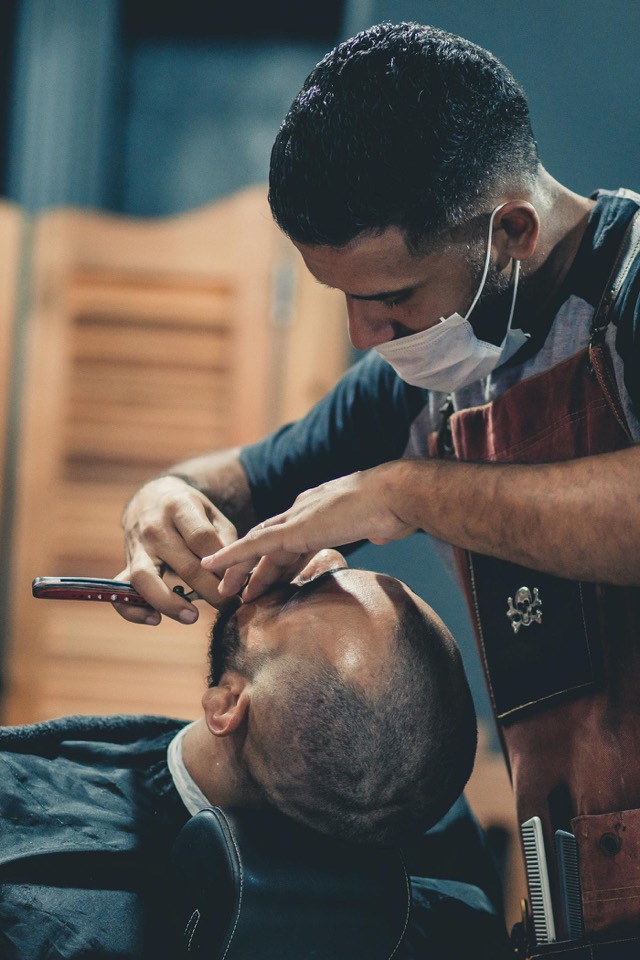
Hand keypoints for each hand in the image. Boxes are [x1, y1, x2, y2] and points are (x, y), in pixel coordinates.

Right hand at [113, 476, 238, 624]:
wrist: (150, 498)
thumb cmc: (189, 510)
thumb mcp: (211, 512)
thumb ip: (225, 540)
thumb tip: (236, 576)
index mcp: (179, 507)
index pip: (203, 538)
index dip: (223, 565)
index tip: (239, 582)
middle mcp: (155, 527)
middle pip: (184, 564)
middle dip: (211, 591)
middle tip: (230, 606)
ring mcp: (137, 547)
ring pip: (145, 579)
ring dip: (169, 603)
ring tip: (192, 616)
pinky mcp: (126, 564)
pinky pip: (120, 591)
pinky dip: (133, 610)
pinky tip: (155, 619)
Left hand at [201, 463, 414, 600]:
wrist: (397, 494)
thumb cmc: (397, 508)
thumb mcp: (382, 520)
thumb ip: (374, 526)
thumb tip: (383, 532)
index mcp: (322, 509)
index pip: (293, 538)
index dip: (278, 560)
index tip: (270, 580)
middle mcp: (304, 509)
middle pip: (269, 542)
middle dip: (252, 567)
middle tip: (238, 592)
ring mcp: (297, 517)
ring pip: (257, 545)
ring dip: (238, 569)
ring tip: (224, 592)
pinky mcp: (293, 528)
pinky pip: (254, 545)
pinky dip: (232, 556)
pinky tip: (212, 567)